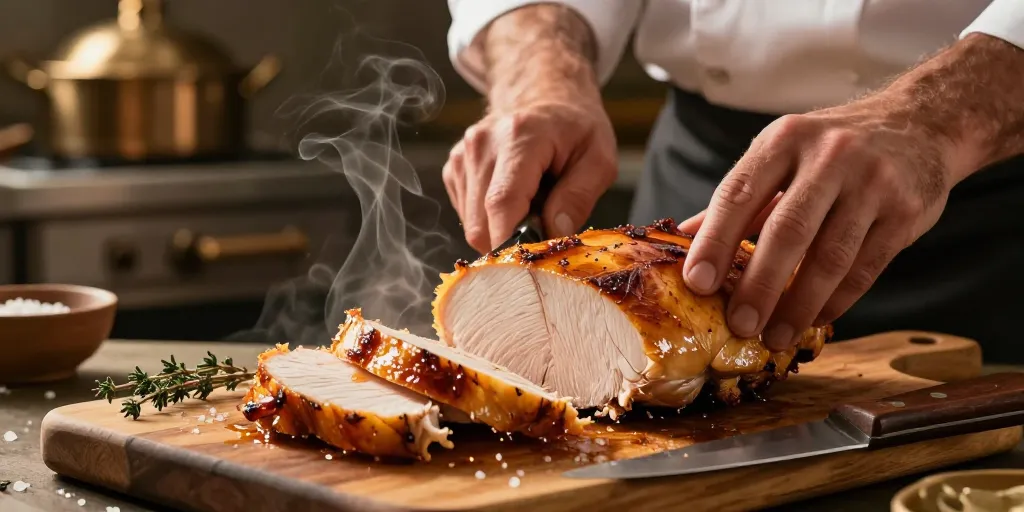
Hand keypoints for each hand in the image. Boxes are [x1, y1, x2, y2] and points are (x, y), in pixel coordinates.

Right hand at [443, 96, 617, 252]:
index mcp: (520, 137)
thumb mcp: (599, 158)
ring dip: (503, 229)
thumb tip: (554, 235)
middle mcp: (481, 144)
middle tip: (545, 226)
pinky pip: (467, 216)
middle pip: (482, 224)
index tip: (531, 267)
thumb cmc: (576, 128)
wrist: (545, 94)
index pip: (501, 203)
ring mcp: (462, 155)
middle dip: (512, 241)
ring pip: (472, 226)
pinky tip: (514, 198)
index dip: (511, 245)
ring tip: (531, 204)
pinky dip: (491, 219)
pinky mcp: (454, 168)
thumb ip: (578, 197)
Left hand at [679, 95, 957, 350]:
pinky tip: (815, 320)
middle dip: (759, 285)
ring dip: (799, 305)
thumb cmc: (830, 150)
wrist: (919, 123)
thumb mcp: (781, 156)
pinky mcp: (905, 211)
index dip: (714, 242)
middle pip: (787, 230)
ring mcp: (873, 182)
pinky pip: (865, 267)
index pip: (739, 194)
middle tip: (738, 325)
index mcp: (784, 139)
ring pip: (830, 256)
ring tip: (775, 337)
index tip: (696, 283)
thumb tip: (681, 240)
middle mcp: (830, 155)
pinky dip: (837, 300)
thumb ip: (737, 199)